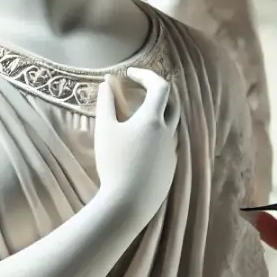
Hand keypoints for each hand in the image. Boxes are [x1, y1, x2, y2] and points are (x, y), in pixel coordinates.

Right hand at [93, 67, 178, 222]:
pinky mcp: (170, 167)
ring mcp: (172, 151)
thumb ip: (106, 104)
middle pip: (171, 103)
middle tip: (138, 89)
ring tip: (137, 115)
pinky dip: (156, 135)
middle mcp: (168, 132)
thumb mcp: (105, 130)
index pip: (160, 86)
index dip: (146, 75)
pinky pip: (167, 144)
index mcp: (153, 120)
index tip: (130, 73)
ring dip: (157, 114)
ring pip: (170, 125)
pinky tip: (140, 143)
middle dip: (157, 92)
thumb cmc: (114, 164)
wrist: (128, 203)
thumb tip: (106, 84)